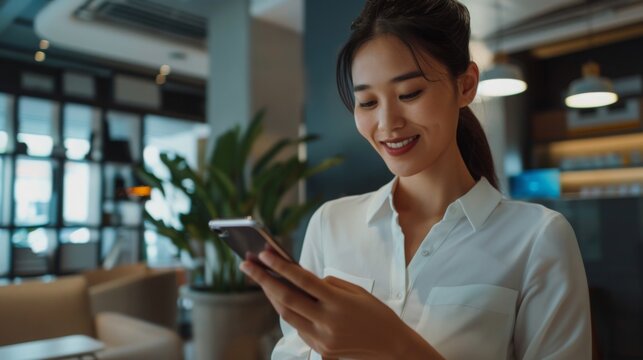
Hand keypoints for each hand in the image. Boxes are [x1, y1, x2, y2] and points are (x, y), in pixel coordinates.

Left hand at [239, 250, 442, 359]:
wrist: (392, 346)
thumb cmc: (376, 313)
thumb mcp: (356, 291)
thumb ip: (328, 285)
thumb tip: (300, 279)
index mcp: (338, 302)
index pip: (302, 280)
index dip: (280, 266)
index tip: (263, 254)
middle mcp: (328, 321)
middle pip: (286, 299)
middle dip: (263, 280)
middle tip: (247, 265)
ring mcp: (322, 339)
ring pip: (287, 315)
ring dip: (272, 296)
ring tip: (262, 280)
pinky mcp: (321, 350)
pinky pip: (299, 328)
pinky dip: (290, 312)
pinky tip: (284, 300)